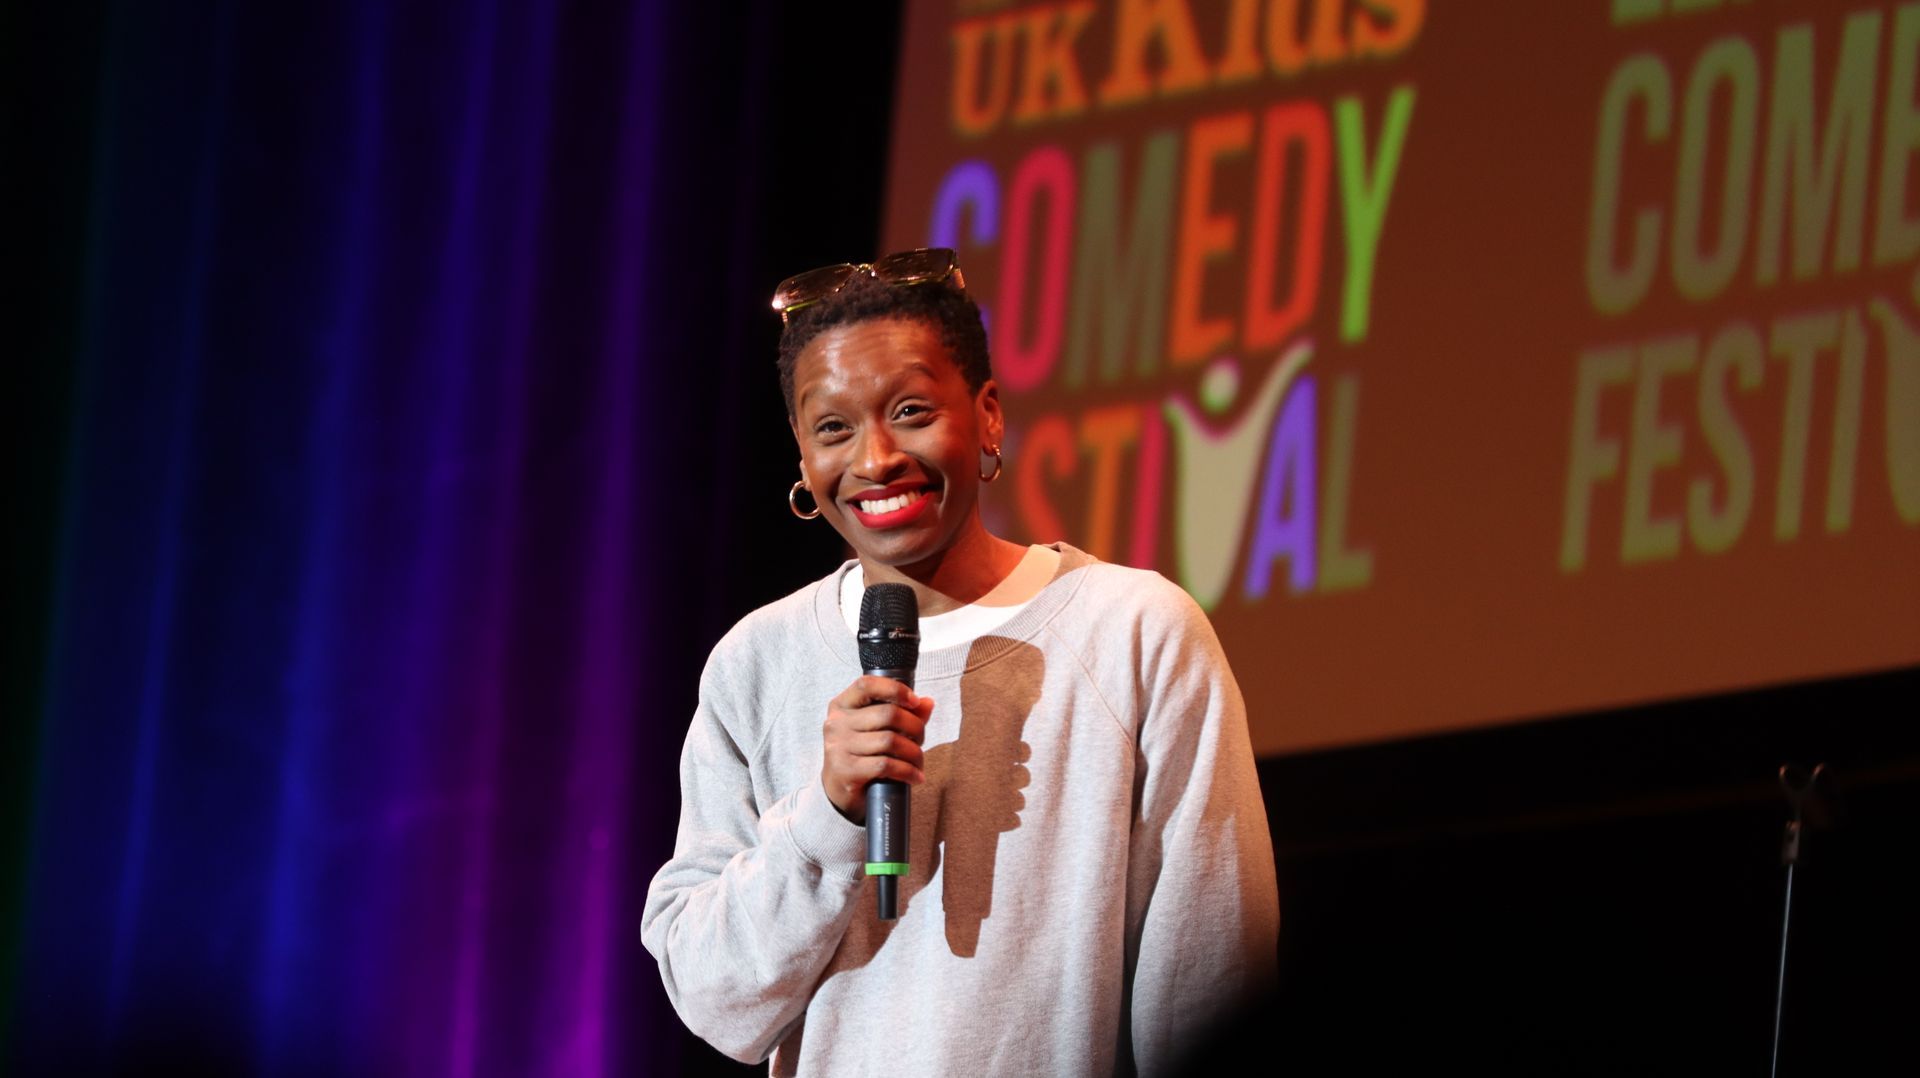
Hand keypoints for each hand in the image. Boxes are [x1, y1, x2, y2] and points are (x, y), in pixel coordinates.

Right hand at [821, 676, 932, 821]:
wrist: (840, 790)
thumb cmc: (861, 754)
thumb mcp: (878, 729)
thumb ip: (902, 713)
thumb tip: (927, 703)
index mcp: (842, 705)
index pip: (867, 685)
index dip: (895, 689)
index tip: (915, 701)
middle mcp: (837, 723)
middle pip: (888, 714)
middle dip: (915, 727)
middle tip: (921, 741)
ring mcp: (839, 747)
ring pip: (890, 741)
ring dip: (914, 753)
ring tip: (918, 762)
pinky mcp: (846, 770)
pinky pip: (886, 765)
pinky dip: (907, 771)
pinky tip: (914, 776)